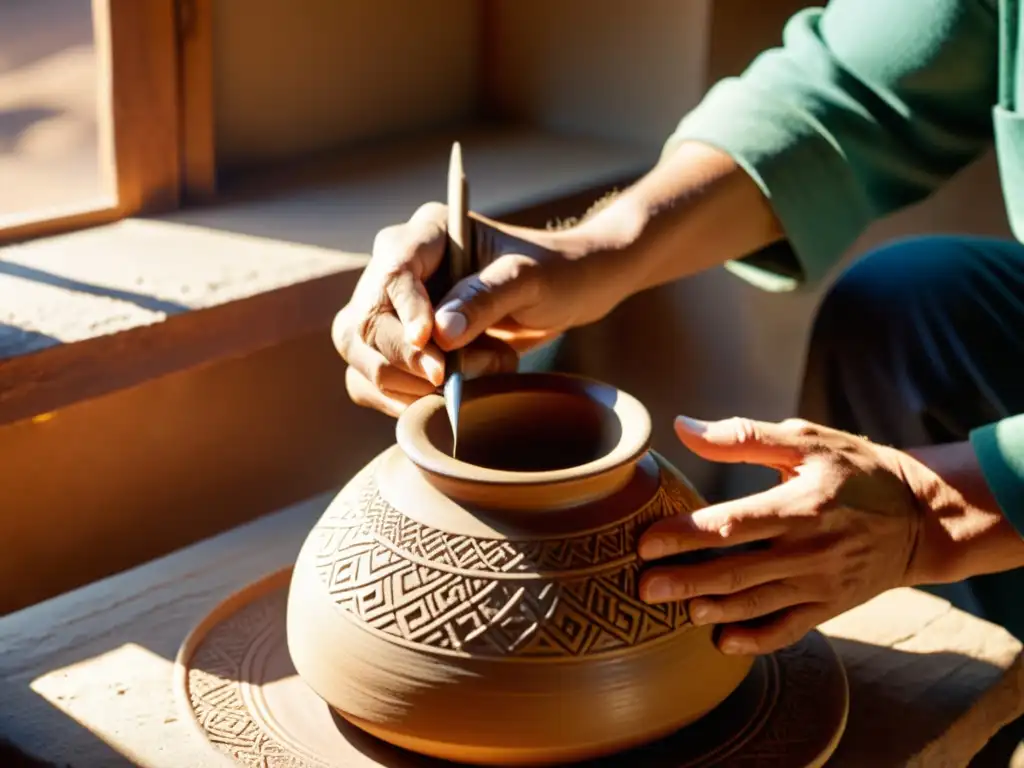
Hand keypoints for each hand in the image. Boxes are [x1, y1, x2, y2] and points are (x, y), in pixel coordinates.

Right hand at [333, 202, 588, 416]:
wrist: (568, 293)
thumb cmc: (554, 273)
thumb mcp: (531, 279)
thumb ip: (486, 298)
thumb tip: (439, 333)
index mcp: (427, 234)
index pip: (394, 270)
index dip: (405, 310)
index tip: (430, 343)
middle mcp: (398, 267)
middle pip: (366, 320)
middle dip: (410, 359)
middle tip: (457, 376)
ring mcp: (392, 309)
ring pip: (360, 353)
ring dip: (410, 383)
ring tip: (475, 375)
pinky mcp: (397, 346)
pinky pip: (369, 380)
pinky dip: (401, 399)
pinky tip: (443, 400)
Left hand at [638, 415, 928, 654]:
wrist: (923, 518)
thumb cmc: (856, 470)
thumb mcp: (807, 441)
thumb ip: (744, 437)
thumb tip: (684, 427)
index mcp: (801, 505)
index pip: (734, 524)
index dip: (687, 535)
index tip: (646, 542)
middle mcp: (810, 550)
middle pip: (737, 571)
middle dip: (686, 581)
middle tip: (643, 587)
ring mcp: (822, 583)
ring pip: (758, 604)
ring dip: (714, 610)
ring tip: (675, 611)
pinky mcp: (831, 606)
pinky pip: (789, 629)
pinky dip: (756, 640)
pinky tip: (723, 643)